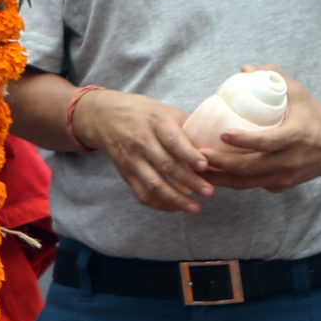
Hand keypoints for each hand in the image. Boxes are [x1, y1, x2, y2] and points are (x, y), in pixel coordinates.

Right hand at [74, 89, 212, 213]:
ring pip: (154, 184)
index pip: (173, 141)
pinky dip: (159, 204)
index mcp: (156, 124)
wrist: (107, 118)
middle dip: (190, 181)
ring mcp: (132, 161)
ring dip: (175, 198)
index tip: (205, 166)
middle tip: (209, 192)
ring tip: (195, 207)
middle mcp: (142, 143)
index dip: (189, 154)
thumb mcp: (166, 112)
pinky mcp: (125, 174)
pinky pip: (142, 194)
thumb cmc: (145, 114)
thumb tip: (214, 146)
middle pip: (167, 166)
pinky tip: (175, 207)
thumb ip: (187, 128)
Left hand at [207, 72, 320, 192]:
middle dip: (219, 163)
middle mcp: (288, 160)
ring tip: (197, 168)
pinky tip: (214, 175)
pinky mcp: (279, 187)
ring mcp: (283, 177)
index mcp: (295, 136)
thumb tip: (245, 69)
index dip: (242, 140)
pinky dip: (231, 181)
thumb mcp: (300, 94)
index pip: (266, 141)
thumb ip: (275, 78)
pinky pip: (250, 186)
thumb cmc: (316, 117)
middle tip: (198, 154)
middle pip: (247, 167)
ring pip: (244, 183)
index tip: (222, 134)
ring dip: (218, 178)